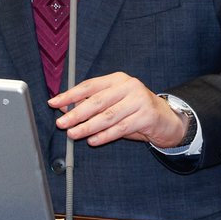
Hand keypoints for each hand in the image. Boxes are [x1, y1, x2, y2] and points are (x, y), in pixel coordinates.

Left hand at [48, 72, 185, 148]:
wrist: (167, 120)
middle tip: (61, 123)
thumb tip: (64, 108)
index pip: (89, 85)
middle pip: (97, 101)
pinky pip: (121, 128)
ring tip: (73, 134)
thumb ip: (90, 105)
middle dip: (76, 113)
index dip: (70, 95)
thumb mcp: (113, 105)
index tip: (53, 103)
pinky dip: (105, 135)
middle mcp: (129, 86)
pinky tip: (93, 140)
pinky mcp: (147, 116)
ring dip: (88, 126)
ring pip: (108, 116)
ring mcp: (139, 100)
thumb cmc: (135, 111)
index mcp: (117, 79)